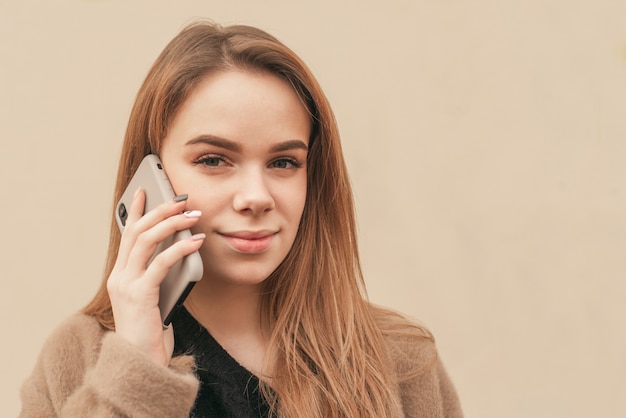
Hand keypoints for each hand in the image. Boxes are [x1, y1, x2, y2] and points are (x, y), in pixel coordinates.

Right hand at [107, 189, 204, 365]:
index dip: (135, 211)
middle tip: (181, 198)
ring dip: (171, 223)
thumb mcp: (154, 297)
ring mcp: (126, 285)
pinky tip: (196, 241)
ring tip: (193, 214)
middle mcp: (119, 276)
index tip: (143, 190)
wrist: (140, 362)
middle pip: (136, 231)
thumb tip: (181, 249)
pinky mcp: (140, 295)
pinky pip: (162, 263)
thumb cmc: (150, 331)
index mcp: (121, 275)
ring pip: (146, 241)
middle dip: (159, 210)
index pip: (126, 235)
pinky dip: (180, 248)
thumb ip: (159, 275)